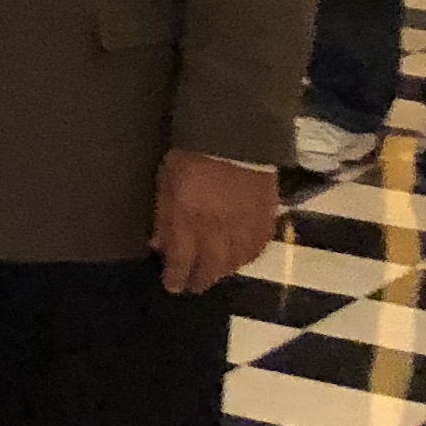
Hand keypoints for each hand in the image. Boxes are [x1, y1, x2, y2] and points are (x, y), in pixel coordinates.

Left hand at [154, 148, 276, 295]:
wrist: (235, 137)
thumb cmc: (190, 157)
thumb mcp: (165, 183)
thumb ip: (163, 217)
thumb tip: (158, 246)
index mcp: (189, 220)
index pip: (182, 261)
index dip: (176, 278)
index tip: (172, 286)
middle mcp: (218, 230)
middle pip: (211, 268)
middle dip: (200, 281)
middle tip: (193, 287)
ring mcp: (244, 226)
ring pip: (235, 263)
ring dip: (223, 272)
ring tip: (214, 274)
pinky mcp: (267, 219)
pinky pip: (258, 249)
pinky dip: (246, 258)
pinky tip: (239, 260)